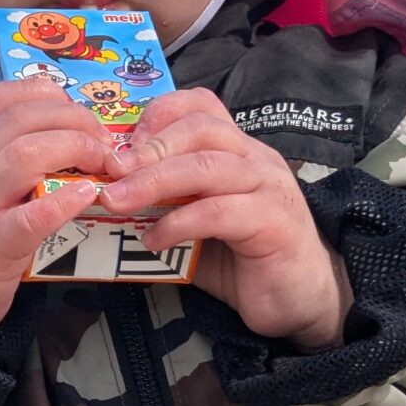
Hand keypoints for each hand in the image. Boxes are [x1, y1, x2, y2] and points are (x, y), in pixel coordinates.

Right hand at [0, 80, 115, 342]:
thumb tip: (56, 140)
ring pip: (24, 154)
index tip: (77, 112)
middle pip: (20, 120)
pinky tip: (86, 196)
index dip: (46, 95)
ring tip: (102, 164)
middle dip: (73, 120)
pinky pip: (28, 218)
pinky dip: (62, 202)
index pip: (0, 99)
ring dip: (74, 149)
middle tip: (103, 142)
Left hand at [93, 89, 351, 347]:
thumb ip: (163, 202)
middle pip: (201, 128)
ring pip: (207, 167)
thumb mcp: (195, 221)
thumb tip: (106, 195)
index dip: (158, 115)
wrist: (298, 300)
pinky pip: (220, 212)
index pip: (201, 106)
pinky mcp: (275, 223)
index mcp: (238, 149)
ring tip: (117, 201)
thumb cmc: (242, 259)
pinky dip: (179, 223)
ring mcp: (269, 188)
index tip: (120, 144)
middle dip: (148, 147)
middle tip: (109, 171)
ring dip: (154, 181)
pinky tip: (154, 240)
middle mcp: (256, 159)